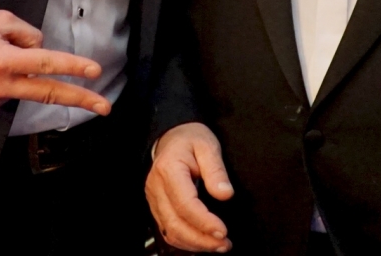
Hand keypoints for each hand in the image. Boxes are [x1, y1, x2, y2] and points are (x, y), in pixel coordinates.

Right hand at [0, 9, 110, 114]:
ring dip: (25, 74)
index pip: (47, 63)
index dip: (73, 67)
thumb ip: (26, 34)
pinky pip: (8, 91)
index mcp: (4, 61)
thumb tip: (41, 50)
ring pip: (25, 87)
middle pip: (48, 93)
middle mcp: (1, 86)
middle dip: (79, 100)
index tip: (95, 71)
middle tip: (104, 107)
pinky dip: (8, 79)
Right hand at [147, 122, 233, 252]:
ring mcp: (154, 199)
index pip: (185, 204)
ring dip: (194, 244)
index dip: (204, 222)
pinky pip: (168, 230)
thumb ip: (216, 171)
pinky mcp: (157, 207)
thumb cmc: (190, 139)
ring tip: (218, 246)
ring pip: (170, 231)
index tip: (223, 231)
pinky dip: (185, 241)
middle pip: (175, 224)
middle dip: (201, 240)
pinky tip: (202, 242)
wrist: (172, 136)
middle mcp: (156, 187)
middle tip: (224, 244)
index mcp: (169, 170)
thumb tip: (225, 194)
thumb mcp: (208, 146)